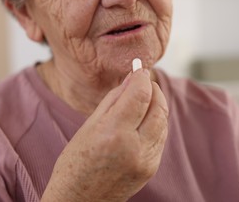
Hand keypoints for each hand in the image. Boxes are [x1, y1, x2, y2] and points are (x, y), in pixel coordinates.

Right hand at [41, 69, 168, 201]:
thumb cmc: (75, 164)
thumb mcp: (88, 127)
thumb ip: (114, 99)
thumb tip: (132, 77)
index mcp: (113, 134)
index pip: (140, 95)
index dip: (142, 78)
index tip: (140, 70)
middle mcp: (134, 147)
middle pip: (158, 106)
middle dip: (153, 89)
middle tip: (144, 82)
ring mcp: (146, 160)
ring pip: (163, 121)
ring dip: (156, 105)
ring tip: (142, 99)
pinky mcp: (152, 168)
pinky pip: (160, 137)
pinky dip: (155, 122)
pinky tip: (143, 120)